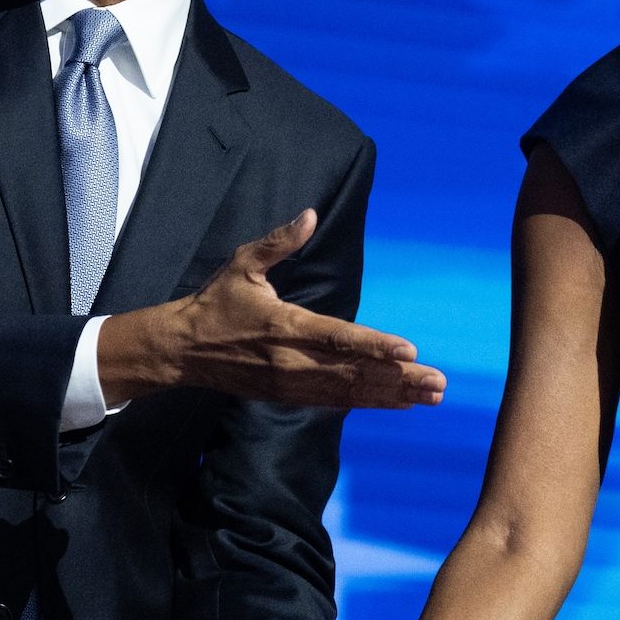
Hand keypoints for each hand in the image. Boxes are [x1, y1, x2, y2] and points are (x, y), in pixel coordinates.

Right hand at [99, 209, 448, 407]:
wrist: (181, 350)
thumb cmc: (215, 302)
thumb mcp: (242, 263)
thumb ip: (279, 241)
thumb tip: (309, 215)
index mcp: (283, 325)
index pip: (338, 337)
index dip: (375, 345)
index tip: (410, 351)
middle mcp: (290, 360)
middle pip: (353, 372)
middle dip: (398, 379)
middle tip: (438, 382)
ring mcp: (290, 383)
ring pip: (349, 392)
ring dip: (391, 395)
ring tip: (430, 397)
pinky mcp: (287, 396)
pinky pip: (334, 402)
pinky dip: (368, 402)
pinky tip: (398, 403)